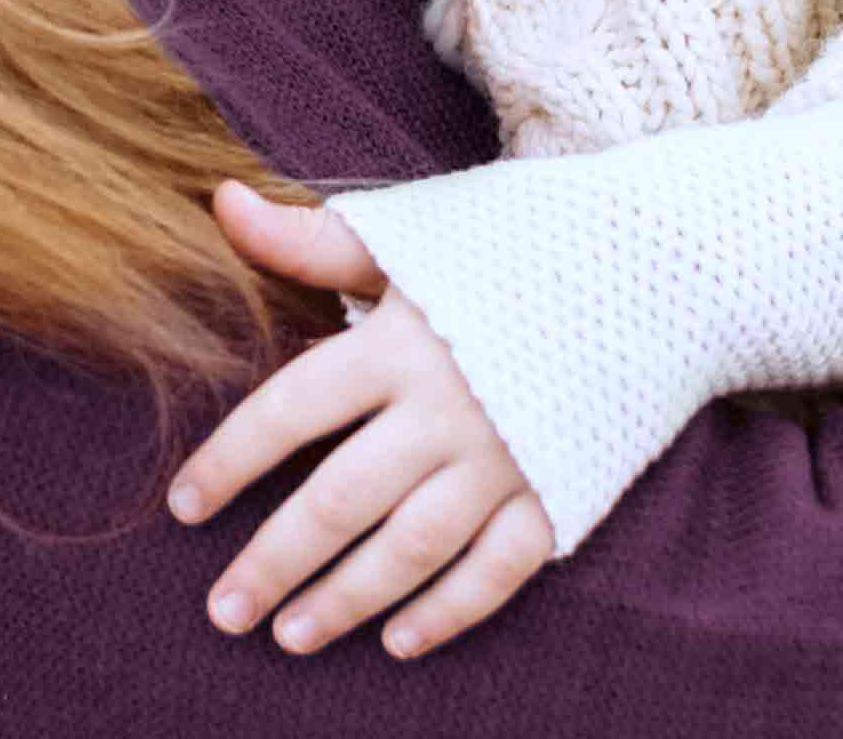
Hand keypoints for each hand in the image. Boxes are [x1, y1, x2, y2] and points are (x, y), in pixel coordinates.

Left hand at [168, 180, 556, 658]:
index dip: (231, 460)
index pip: (292, 411)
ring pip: (412, 548)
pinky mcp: (561, 491)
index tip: (184, 507)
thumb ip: (311, 239)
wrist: (658, 261)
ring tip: (290, 637)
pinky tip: (399, 641)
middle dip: (276, 560)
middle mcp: (448, 408)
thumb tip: (218, 200)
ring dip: (347, 599)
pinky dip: (451, 611)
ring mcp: (508, 457)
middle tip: (224, 610)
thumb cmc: (517, 244)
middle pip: (342, 499)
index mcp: (399, 342)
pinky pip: (500, 569)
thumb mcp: (412, 234)